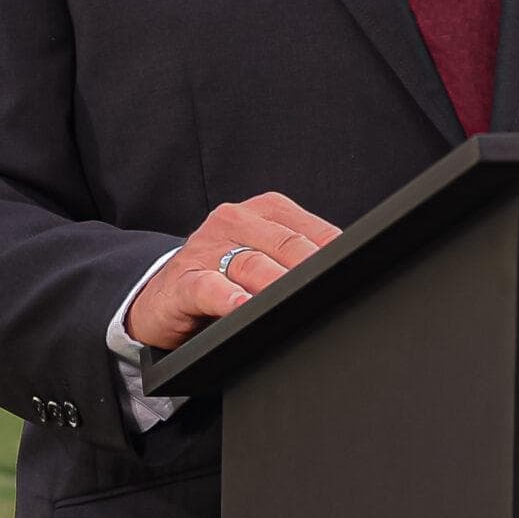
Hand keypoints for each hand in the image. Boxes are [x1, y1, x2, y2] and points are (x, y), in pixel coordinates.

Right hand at [125, 192, 340, 350]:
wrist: (162, 295)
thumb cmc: (223, 276)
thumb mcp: (263, 257)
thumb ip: (299, 259)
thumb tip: (351, 275)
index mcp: (263, 211)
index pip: (308, 228)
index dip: (334, 254)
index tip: (355, 273)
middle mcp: (234, 221)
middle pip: (285, 244)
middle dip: (311, 270)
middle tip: (333, 290)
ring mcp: (207, 249)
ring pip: (251, 264)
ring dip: (276, 284)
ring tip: (295, 300)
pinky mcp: (184, 280)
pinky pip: (209, 287)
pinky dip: (228, 297)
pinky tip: (241, 306)